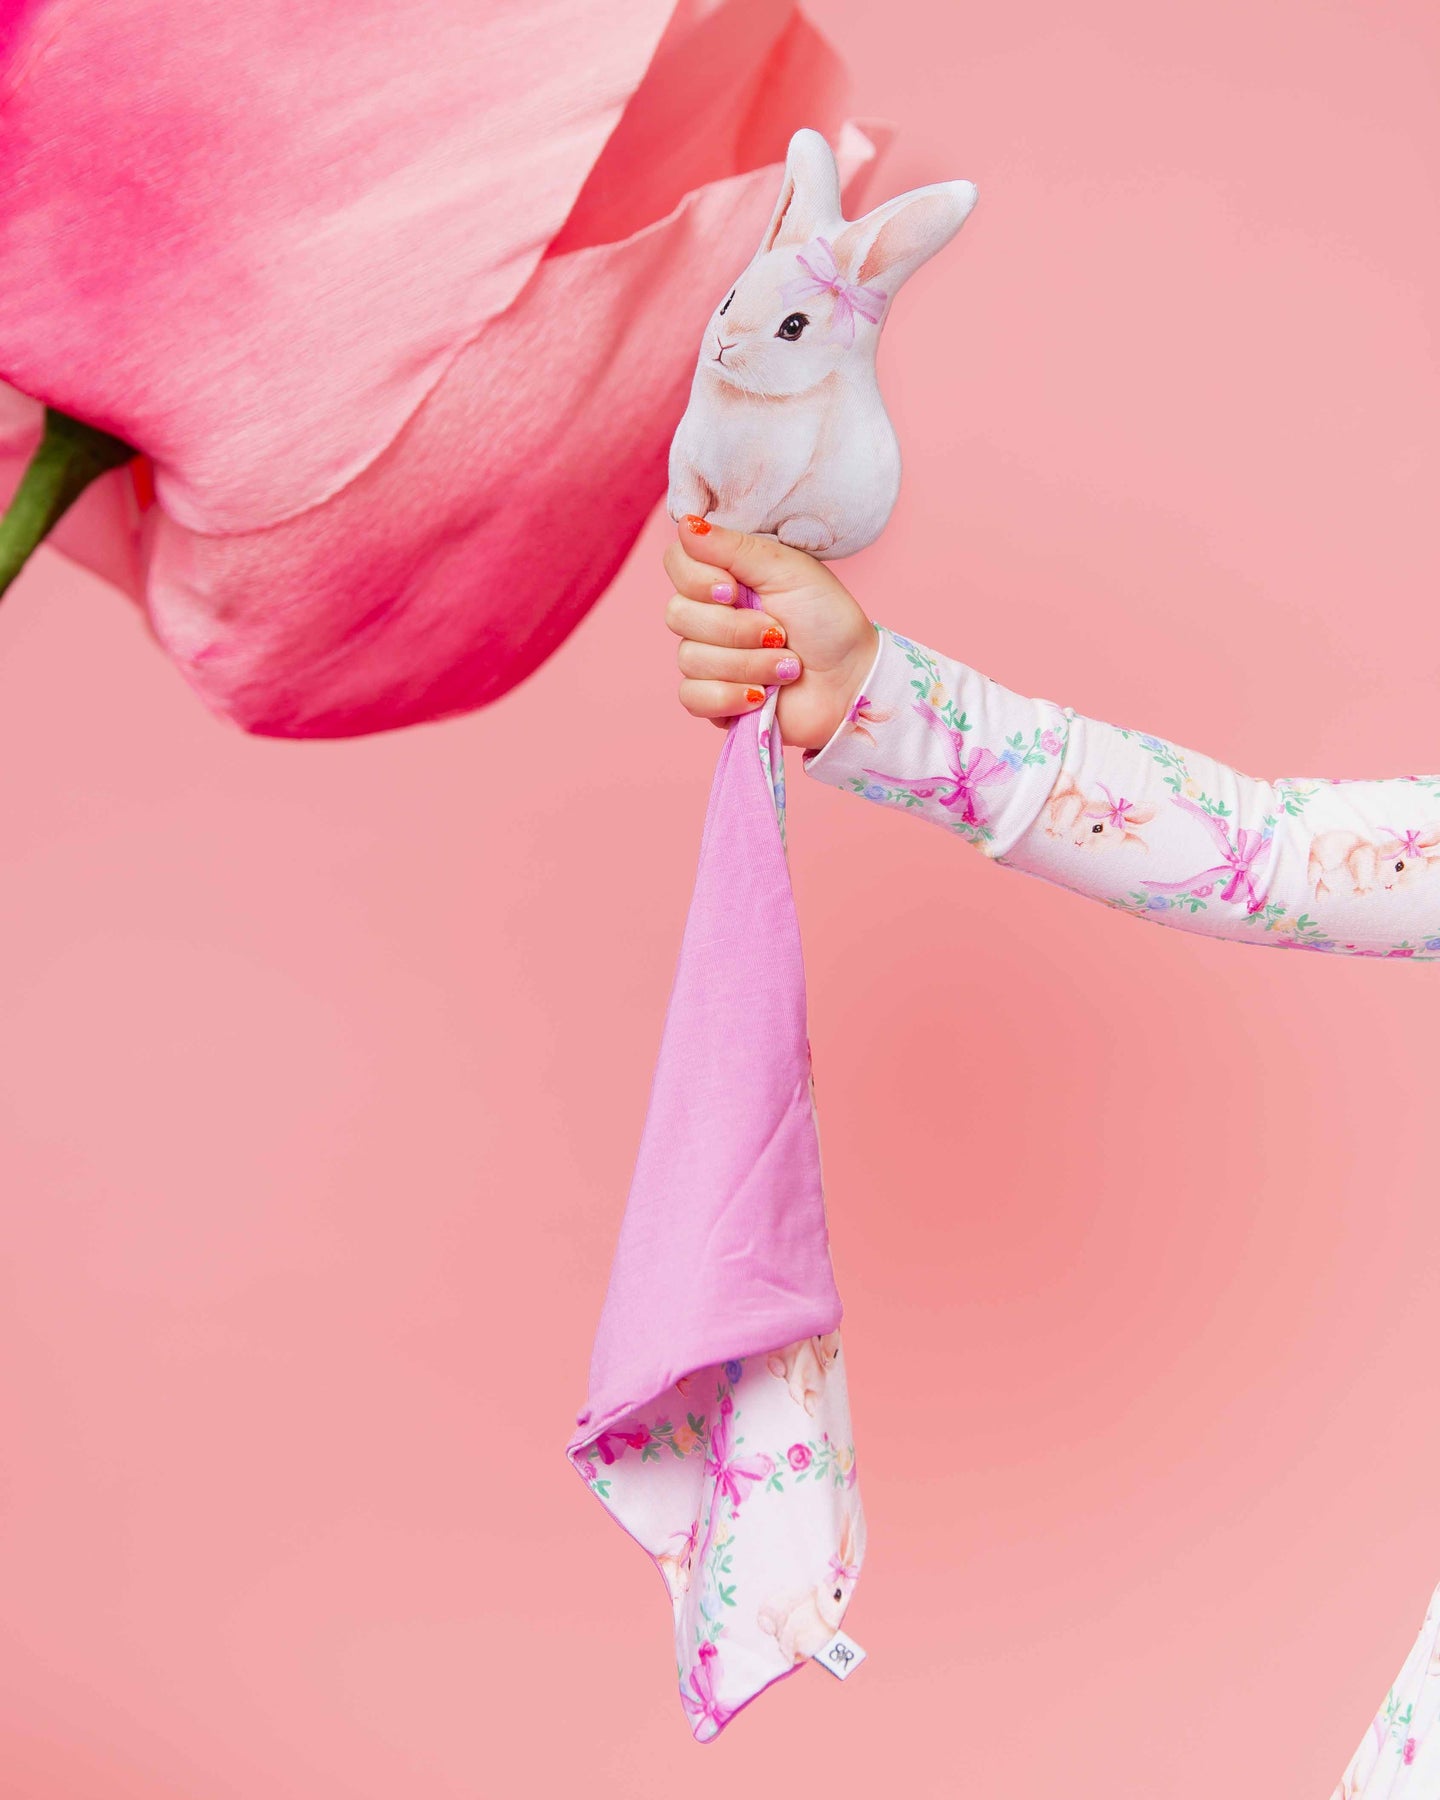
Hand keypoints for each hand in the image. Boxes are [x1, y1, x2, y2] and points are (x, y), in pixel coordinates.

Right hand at [662, 515, 878, 750]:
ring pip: (689, 658)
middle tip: (779, 632)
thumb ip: (734, 547)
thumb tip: (687, 525)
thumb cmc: (827, 620)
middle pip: (677, 615)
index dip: (698, 579)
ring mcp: (708, 659)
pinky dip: (730, 696)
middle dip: (735, 629)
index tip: (735, 589)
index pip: (676, 563)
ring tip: (788, 667)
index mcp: (724, 576)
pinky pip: (692, 697)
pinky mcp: (713, 699)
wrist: (852, 680)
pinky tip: (762, 696)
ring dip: (748, 664)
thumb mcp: (787, 570)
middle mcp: (709, 615)